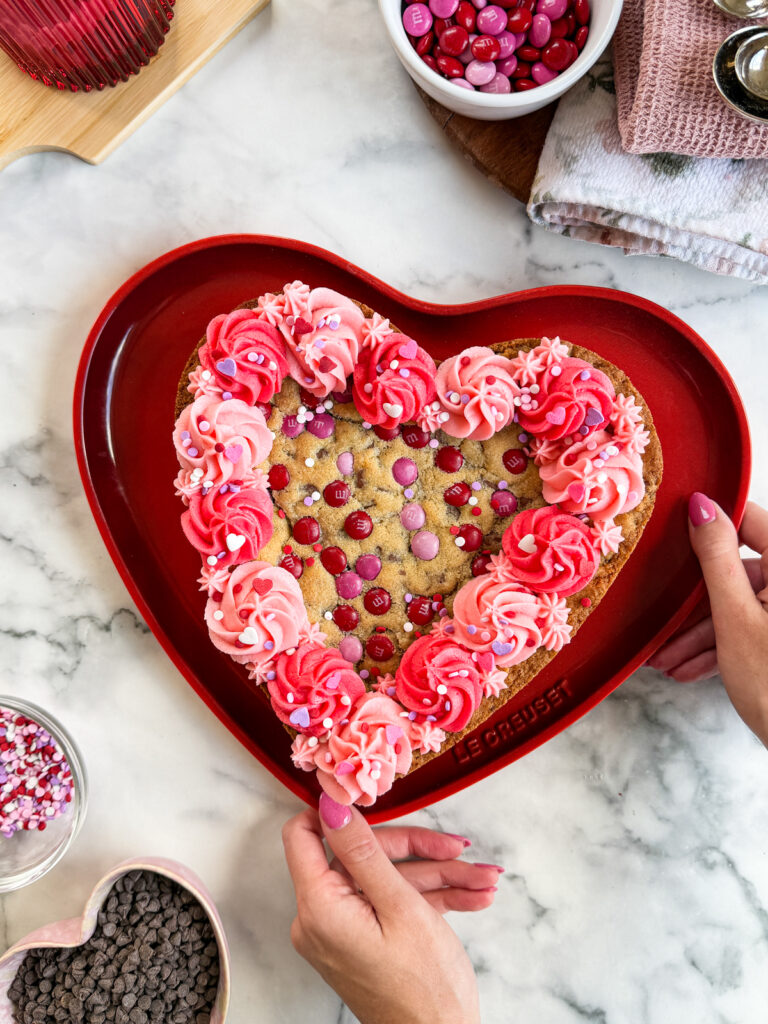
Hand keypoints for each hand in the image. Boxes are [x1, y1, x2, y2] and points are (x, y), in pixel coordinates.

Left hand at [282, 795, 501, 1023]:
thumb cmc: (424, 990)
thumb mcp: (401, 907)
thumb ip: (364, 851)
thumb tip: (331, 803)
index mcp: (319, 907)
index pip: (304, 834)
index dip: (337, 812)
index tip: (373, 797)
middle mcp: (321, 918)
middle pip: (361, 854)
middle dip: (417, 850)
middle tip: (458, 848)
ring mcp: (342, 930)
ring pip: (386, 879)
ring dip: (438, 875)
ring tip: (483, 880)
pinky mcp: (363, 939)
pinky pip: (391, 903)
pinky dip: (431, 898)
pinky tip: (473, 895)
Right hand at [647, 495, 767, 745]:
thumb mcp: (736, 618)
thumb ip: (716, 559)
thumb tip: (700, 506)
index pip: (749, 520)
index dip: (708, 522)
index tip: (671, 532)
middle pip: (740, 571)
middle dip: (696, 601)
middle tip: (659, 619)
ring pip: (743, 605)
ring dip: (703, 631)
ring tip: (666, 659)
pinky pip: (754, 629)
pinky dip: (724, 646)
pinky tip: (691, 670)